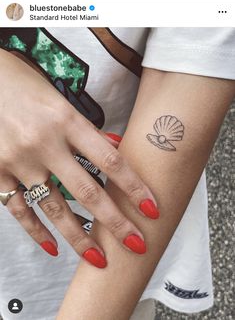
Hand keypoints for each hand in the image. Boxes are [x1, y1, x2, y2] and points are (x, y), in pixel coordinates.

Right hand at [0, 49, 158, 267]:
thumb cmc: (24, 84)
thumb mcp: (61, 99)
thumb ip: (87, 129)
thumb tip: (115, 147)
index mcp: (66, 120)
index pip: (110, 161)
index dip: (134, 187)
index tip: (151, 209)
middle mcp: (45, 144)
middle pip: (87, 192)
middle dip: (115, 223)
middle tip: (136, 244)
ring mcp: (19, 161)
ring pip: (54, 208)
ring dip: (79, 238)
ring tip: (99, 259)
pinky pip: (19, 209)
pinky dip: (36, 231)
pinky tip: (53, 247)